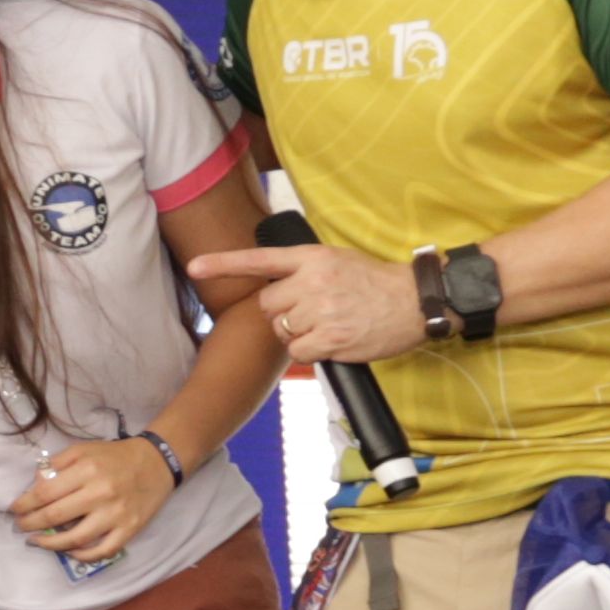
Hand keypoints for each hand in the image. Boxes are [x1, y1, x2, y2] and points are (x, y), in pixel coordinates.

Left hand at [14, 434, 179, 563]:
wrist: (157, 462)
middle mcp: (100, 494)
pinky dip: (83, 556)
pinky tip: (70, 551)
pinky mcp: (130, 529)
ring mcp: (116, 515)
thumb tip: (34, 483)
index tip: (14, 509)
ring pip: (75, 539)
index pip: (45, 493)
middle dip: (30, 524)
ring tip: (36, 541)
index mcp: (87, 471)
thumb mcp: (83, 450)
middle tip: (20, 526)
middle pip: (55, 516)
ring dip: (50, 544)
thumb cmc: (115, 456)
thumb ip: (57, 463)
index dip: (24, 504)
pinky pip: (103, 551)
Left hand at [181, 240, 423, 371]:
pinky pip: (297, 351)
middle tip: (312, 312)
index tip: (194, 267)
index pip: (260, 260)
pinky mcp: (330, 338)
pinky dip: (309, 352)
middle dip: (282, 313)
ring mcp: (321, 311)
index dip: (223, 264)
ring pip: (282, 330)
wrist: (414, 302)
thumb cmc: (375, 283)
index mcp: (313, 258)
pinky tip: (332, 341)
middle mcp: (313, 281)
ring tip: (329, 324)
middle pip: (268, 304)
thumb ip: (305, 270)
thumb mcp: (338, 261)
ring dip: (299, 333)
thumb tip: (274, 289)